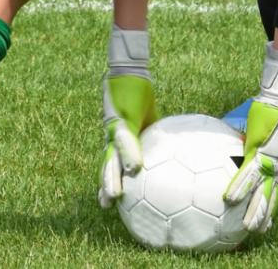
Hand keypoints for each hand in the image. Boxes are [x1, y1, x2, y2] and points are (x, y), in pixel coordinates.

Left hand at [97, 74, 158, 208]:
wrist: (130, 71)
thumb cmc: (139, 91)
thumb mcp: (150, 117)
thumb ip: (153, 134)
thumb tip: (171, 146)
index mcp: (119, 137)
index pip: (114, 162)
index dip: (111, 179)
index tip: (112, 199)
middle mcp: (112, 135)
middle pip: (108, 164)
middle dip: (106, 184)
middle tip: (107, 206)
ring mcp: (114, 127)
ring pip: (111, 157)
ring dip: (112, 176)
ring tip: (114, 195)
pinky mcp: (120, 118)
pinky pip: (125, 139)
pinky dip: (130, 154)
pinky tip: (134, 168)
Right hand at [224, 99, 277, 232]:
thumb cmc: (271, 112)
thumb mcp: (261, 133)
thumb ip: (251, 142)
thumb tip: (237, 141)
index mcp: (276, 162)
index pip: (275, 188)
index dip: (272, 204)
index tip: (269, 220)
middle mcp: (275, 165)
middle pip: (270, 195)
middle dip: (265, 215)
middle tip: (260, 232)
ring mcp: (267, 160)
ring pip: (261, 191)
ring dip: (254, 209)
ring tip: (247, 227)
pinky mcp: (258, 153)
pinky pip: (247, 174)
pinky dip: (239, 187)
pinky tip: (231, 200)